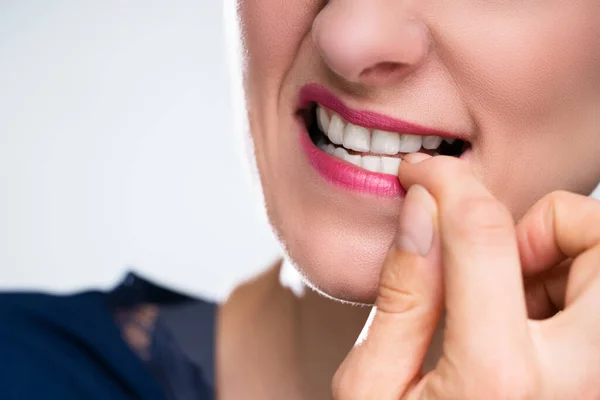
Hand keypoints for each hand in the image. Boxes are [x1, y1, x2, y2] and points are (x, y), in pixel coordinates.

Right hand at [332, 155, 599, 398]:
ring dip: (566, 258)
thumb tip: (420, 210)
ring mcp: (599, 389)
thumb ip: (402, 295)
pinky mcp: (598, 387)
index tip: (420, 175)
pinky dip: (576, 294)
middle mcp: (579, 384)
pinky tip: (534, 329)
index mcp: (498, 379)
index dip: (444, 184)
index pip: (482, 235)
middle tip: (498, 258)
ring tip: (514, 301)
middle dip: (545, 222)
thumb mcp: (371, 388)